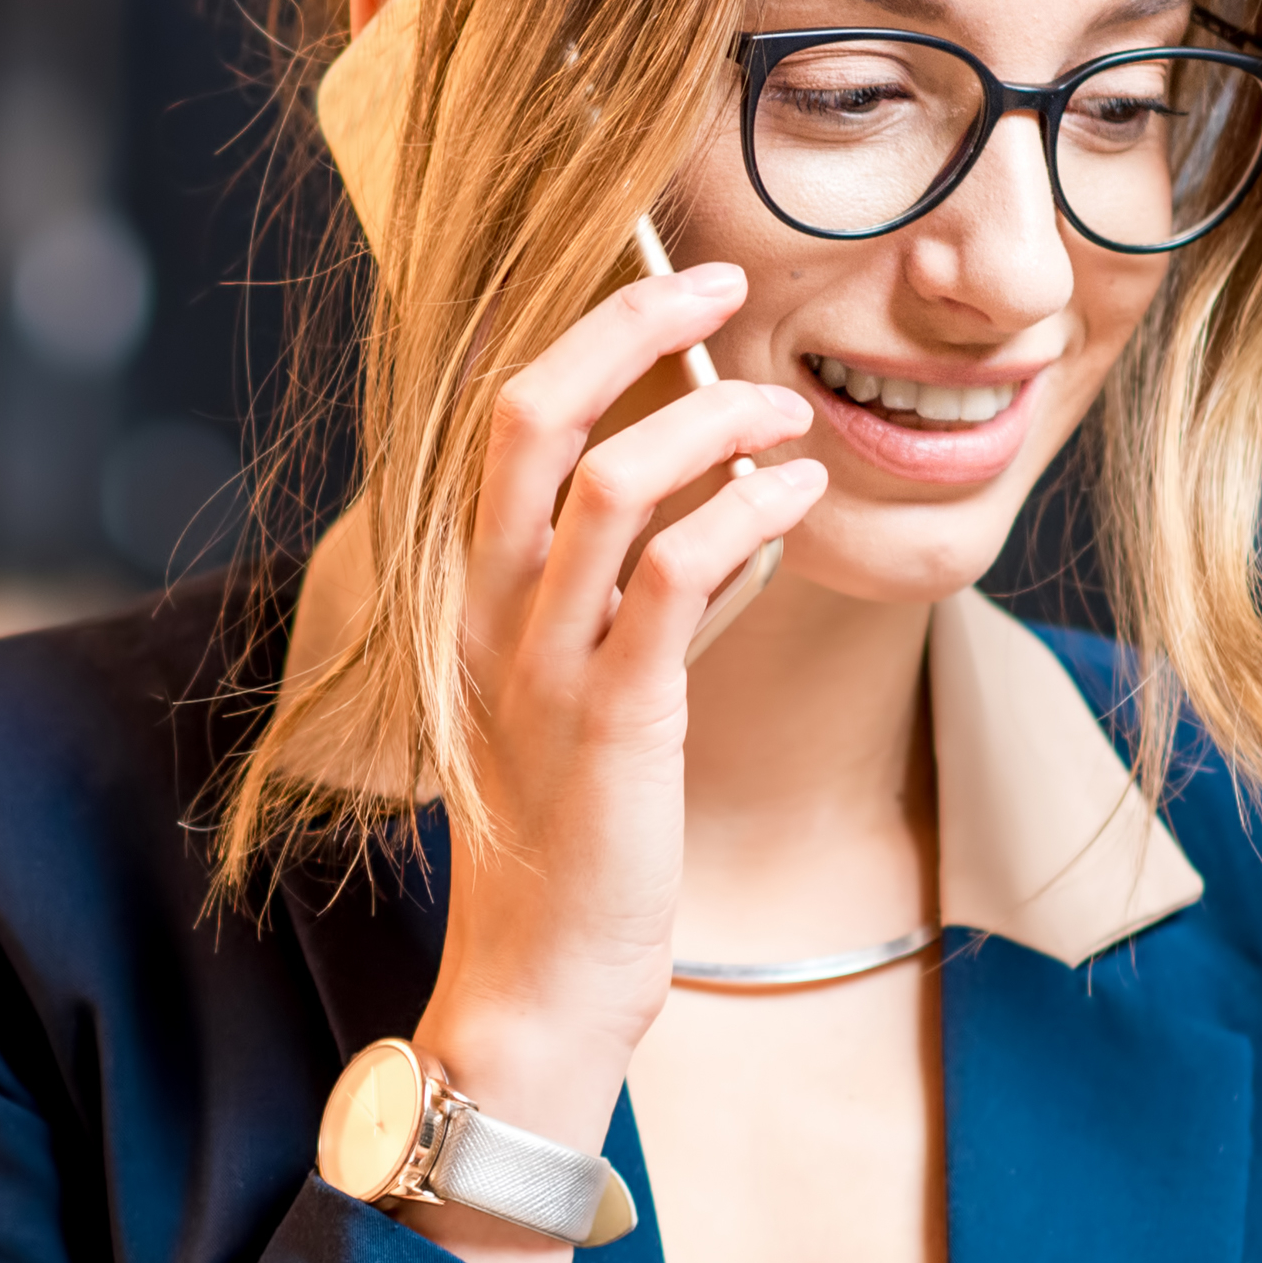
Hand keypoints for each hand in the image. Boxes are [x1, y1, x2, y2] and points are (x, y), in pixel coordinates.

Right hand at [400, 259, 821, 1262]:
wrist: (537, 982)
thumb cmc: (573, 837)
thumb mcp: (584, 689)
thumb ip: (634, 589)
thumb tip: (726, 493)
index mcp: (467, 594)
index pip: (498, 419)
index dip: (583, 330)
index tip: (674, 281)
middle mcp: (484, 611)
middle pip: (529, 413)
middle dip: (630, 323)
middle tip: (725, 280)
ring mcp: (538, 663)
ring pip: (605, 480)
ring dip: (711, 418)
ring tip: (787, 407)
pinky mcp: (608, 721)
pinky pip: (668, 579)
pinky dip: (741, 514)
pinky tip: (794, 496)